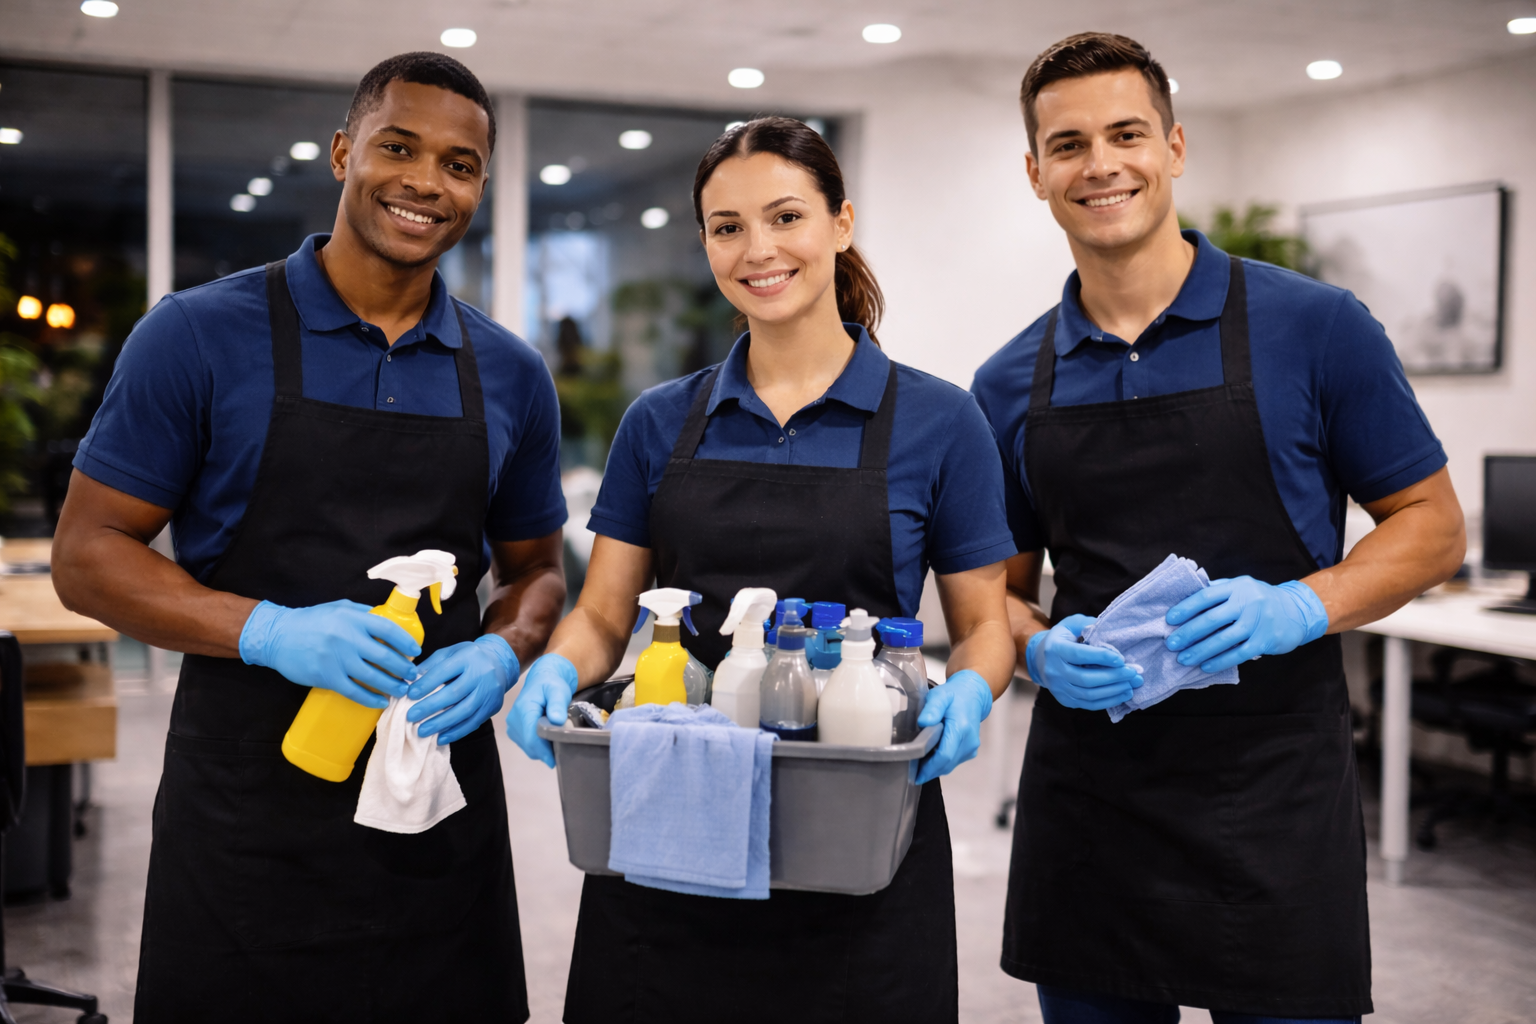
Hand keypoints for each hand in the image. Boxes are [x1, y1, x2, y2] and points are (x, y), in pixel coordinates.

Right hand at [239, 599, 420, 708]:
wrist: (277, 636)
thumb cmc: (311, 621)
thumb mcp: (339, 608)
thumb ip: (363, 614)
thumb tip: (389, 621)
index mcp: (353, 618)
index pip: (388, 629)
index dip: (406, 642)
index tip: (416, 651)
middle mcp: (347, 637)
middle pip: (384, 656)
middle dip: (403, 668)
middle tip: (412, 675)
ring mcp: (336, 659)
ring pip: (373, 676)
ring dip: (392, 685)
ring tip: (402, 690)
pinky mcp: (326, 677)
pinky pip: (354, 691)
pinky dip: (371, 699)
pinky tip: (381, 702)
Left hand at [404, 634, 519, 744]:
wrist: (499, 663)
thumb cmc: (468, 658)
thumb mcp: (450, 653)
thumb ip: (431, 665)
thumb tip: (409, 681)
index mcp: (468, 657)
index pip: (444, 671)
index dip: (426, 684)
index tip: (409, 695)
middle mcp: (481, 674)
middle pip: (455, 693)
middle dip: (431, 707)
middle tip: (411, 716)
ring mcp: (489, 692)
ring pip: (464, 711)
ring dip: (442, 723)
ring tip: (422, 731)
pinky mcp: (493, 706)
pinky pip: (474, 722)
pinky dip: (456, 732)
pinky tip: (441, 738)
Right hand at [505, 653, 577, 767]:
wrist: (542, 680)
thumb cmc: (551, 685)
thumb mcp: (558, 690)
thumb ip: (557, 703)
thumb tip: (557, 720)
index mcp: (524, 708)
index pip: (531, 736)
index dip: (542, 750)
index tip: (553, 761)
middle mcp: (513, 719)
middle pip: (529, 745)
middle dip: (545, 751)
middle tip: (562, 748)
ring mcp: (512, 726)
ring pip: (528, 747)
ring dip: (541, 749)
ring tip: (556, 741)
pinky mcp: (514, 731)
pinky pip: (526, 745)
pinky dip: (537, 747)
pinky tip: (548, 739)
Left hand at [914, 670, 992, 784]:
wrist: (973, 695)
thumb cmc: (954, 695)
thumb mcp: (940, 695)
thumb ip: (932, 708)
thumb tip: (923, 722)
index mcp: (961, 728)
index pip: (945, 755)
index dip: (930, 768)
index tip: (916, 775)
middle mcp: (969, 741)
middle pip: (947, 764)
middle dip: (930, 771)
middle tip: (913, 773)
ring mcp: (971, 747)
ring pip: (950, 765)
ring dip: (935, 768)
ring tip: (919, 765)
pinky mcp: (971, 750)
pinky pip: (954, 761)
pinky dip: (942, 763)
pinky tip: (931, 758)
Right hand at [1025, 614, 1142, 710]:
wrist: (1040, 659)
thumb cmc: (1063, 638)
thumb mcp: (1071, 625)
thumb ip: (1089, 625)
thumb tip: (1111, 632)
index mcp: (1054, 649)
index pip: (1079, 655)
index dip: (1101, 657)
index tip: (1121, 659)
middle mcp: (1054, 671)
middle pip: (1086, 678)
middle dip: (1113, 677)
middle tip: (1133, 673)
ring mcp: (1058, 688)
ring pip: (1089, 694)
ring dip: (1114, 691)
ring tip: (1131, 685)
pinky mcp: (1065, 700)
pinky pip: (1088, 704)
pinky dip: (1108, 701)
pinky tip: (1122, 694)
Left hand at [1165, 577, 1327, 673]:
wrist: (1298, 611)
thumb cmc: (1260, 599)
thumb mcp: (1241, 587)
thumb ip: (1217, 591)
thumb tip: (1185, 601)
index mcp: (1237, 587)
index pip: (1206, 596)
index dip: (1185, 608)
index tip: (1169, 620)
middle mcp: (1247, 602)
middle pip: (1211, 619)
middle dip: (1188, 633)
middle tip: (1171, 643)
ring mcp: (1257, 622)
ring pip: (1222, 639)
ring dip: (1200, 651)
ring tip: (1183, 659)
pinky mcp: (1265, 641)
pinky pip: (1237, 654)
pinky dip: (1219, 661)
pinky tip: (1205, 666)